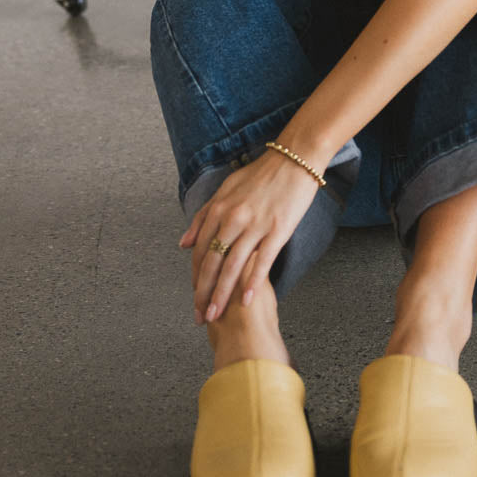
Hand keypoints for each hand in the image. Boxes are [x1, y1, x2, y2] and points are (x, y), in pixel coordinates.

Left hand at [178, 148, 320, 322]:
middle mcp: (232, 218)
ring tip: (216, 315)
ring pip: (232, 266)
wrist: (294, 159)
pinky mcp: (277, 230)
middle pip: (212, 262)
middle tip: (200, 317)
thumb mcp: (226, 191)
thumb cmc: (260, 176)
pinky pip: (261, 261)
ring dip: (222, 294)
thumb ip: (203, 217)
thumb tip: (183, 244)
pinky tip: (245, 300)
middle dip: (203, 293)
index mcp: (218, 209)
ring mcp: (254, 225)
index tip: (194, 298)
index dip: (196, 277)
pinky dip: (252, 282)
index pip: (201, 251)